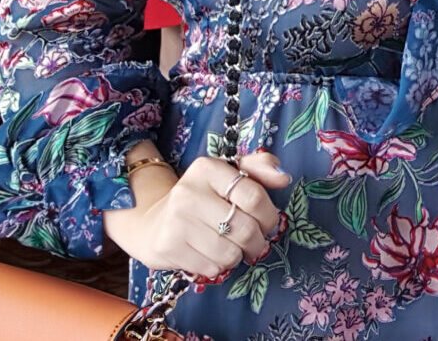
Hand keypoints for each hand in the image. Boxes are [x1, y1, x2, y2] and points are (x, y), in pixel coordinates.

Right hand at [102, 150, 290, 275]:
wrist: (153, 224)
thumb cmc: (202, 199)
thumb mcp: (227, 175)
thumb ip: (258, 169)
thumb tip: (283, 177)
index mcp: (208, 168)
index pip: (253, 196)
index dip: (268, 215)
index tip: (268, 223)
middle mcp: (189, 192)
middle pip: (245, 229)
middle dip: (258, 242)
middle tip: (256, 244)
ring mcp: (176, 221)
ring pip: (230, 253)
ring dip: (238, 256)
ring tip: (232, 248)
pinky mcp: (167, 247)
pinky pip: (211, 268)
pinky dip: (218, 267)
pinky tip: (211, 255)